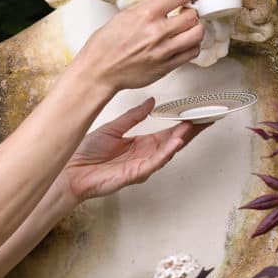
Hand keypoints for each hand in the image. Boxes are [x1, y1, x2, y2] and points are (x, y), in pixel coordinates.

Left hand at [58, 99, 201, 203]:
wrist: (70, 170)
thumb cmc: (87, 153)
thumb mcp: (113, 128)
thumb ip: (133, 116)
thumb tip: (151, 102)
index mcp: (141, 144)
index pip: (168, 133)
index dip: (184, 123)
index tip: (198, 112)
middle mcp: (145, 156)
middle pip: (174, 142)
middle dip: (192, 131)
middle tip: (207, 117)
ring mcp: (141, 166)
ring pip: (167, 152)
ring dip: (181, 139)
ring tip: (193, 125)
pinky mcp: (134, 174)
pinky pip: (154, 163)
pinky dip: (166, 153)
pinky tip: (175, 143)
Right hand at [77, 0, 203, 92]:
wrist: (99, 71)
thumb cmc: (107, 44)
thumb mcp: (126, 14)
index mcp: (146, 15)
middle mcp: (157, 32)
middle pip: (192, 16)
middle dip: (190, 12)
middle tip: (184, 13)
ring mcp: (164, 51)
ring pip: (197, 34)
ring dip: (194, 29)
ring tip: (186, 28)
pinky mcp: (167, 66)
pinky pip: (192, 53)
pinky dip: (192, 46)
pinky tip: (183, 43)